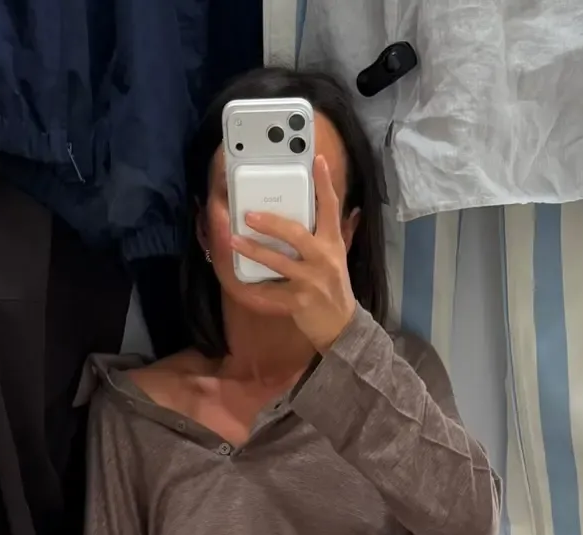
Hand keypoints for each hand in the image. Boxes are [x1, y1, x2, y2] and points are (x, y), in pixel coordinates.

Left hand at [233, 154, 357, 352]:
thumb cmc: (335, 288)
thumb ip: (337, 232)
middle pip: (296, 233)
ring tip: (235, 240)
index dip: (324, 183)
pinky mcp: (299, 301)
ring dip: (254, 250)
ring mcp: (311, 281)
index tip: (317, 160)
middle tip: (249, 215)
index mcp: (333, 243)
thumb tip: (346, 209)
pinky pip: (271, 292)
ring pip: (278, 261)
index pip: (331, 208)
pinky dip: (254, 289)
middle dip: (271, 223)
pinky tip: (239, 281)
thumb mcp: (338, 257)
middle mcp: (323, 258)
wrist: (341, 326)